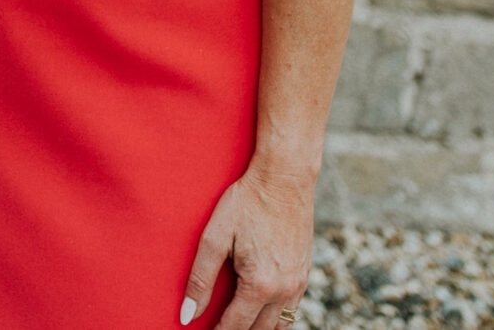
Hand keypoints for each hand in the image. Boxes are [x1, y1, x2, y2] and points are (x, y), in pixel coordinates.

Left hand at [183, 156, 314, 329]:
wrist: (285, 178)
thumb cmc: (246, 202)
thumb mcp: (215, 237)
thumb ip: (200, 279)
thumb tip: (187, 314)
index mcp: (260, 284)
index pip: (235, 326)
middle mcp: (284, 290)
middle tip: (216, 327)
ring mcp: (299, 283)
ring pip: (278, 325)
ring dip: (256, 328)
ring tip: (235, 322)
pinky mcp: (305, 273)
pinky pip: (291, 309)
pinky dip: (274, 317)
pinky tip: (258, 309)